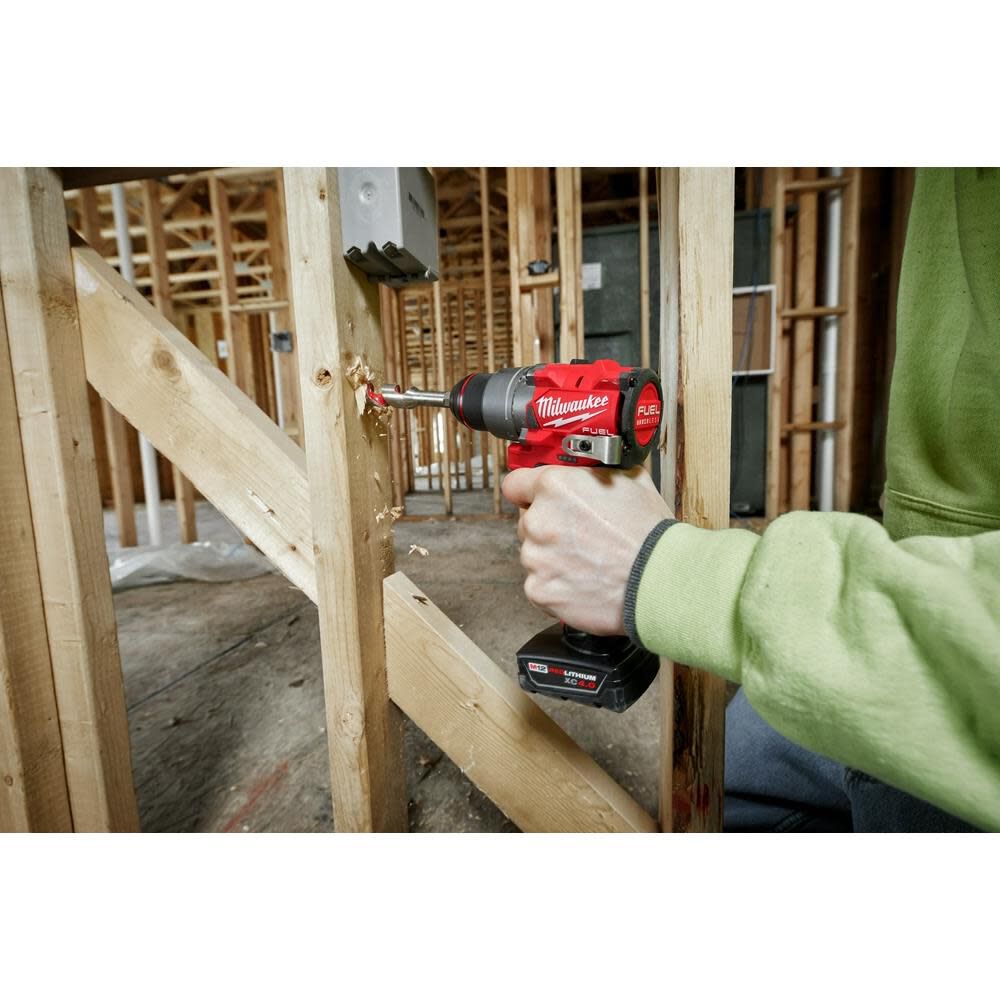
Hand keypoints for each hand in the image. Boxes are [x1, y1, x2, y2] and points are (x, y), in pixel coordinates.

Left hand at [501, 465, 672, 634]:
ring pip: (533, 554)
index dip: (528, 492)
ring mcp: (536, 558)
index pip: (515, 484)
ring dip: (552, 557)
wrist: (660, 580)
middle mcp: (539, 520)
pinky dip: (556, 586)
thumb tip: (586, 467)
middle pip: (527, 522)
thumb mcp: (629, 478)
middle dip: (548, 527)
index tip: (535, 499)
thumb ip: (594, 471)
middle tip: (579, 536)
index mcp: (554, 486)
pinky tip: (582, 582)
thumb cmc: (649, 533)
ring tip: (586, 562)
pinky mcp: (539, 590)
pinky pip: (539, 584)